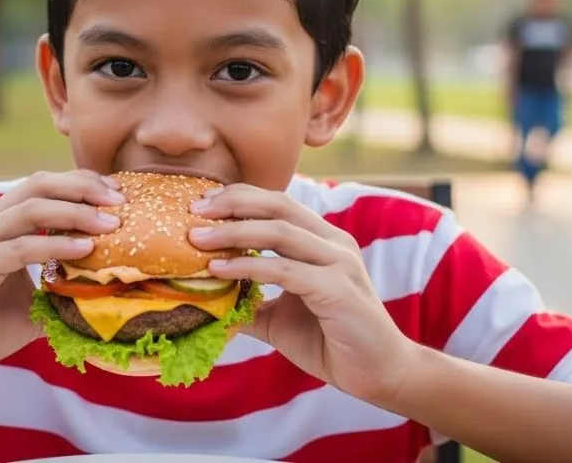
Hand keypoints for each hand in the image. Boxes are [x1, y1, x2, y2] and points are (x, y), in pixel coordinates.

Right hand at [0, 170, 124, 382]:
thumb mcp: (33, 302)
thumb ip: (62, 286)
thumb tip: (111, 288)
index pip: (44, 186)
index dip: (82, 184)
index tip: (118, 195)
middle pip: (39, 185)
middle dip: (84, 188)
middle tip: (121, 200)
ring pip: (32, 209)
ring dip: (76, 213)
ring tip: (111, 223)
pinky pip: (20, 248)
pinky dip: (55, 246)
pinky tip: (84, 250)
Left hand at [187, 184, 414, 405]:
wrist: (379, 374)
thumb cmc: (331, 341)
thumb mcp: (279, 317)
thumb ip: (249, 302)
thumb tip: (204, 300)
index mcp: (323, 241)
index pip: (277, 203)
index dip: (239, 197)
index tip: (200, 204)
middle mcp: (334, 243)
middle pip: (278, 205)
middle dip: (232, 203)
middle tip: (193, 210)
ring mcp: (340, 264)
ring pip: (280, 232)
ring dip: (233, 232)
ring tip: (196, 238)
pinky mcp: (338, 291)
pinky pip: (286, 270)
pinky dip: (249, 267)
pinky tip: (219, 270)